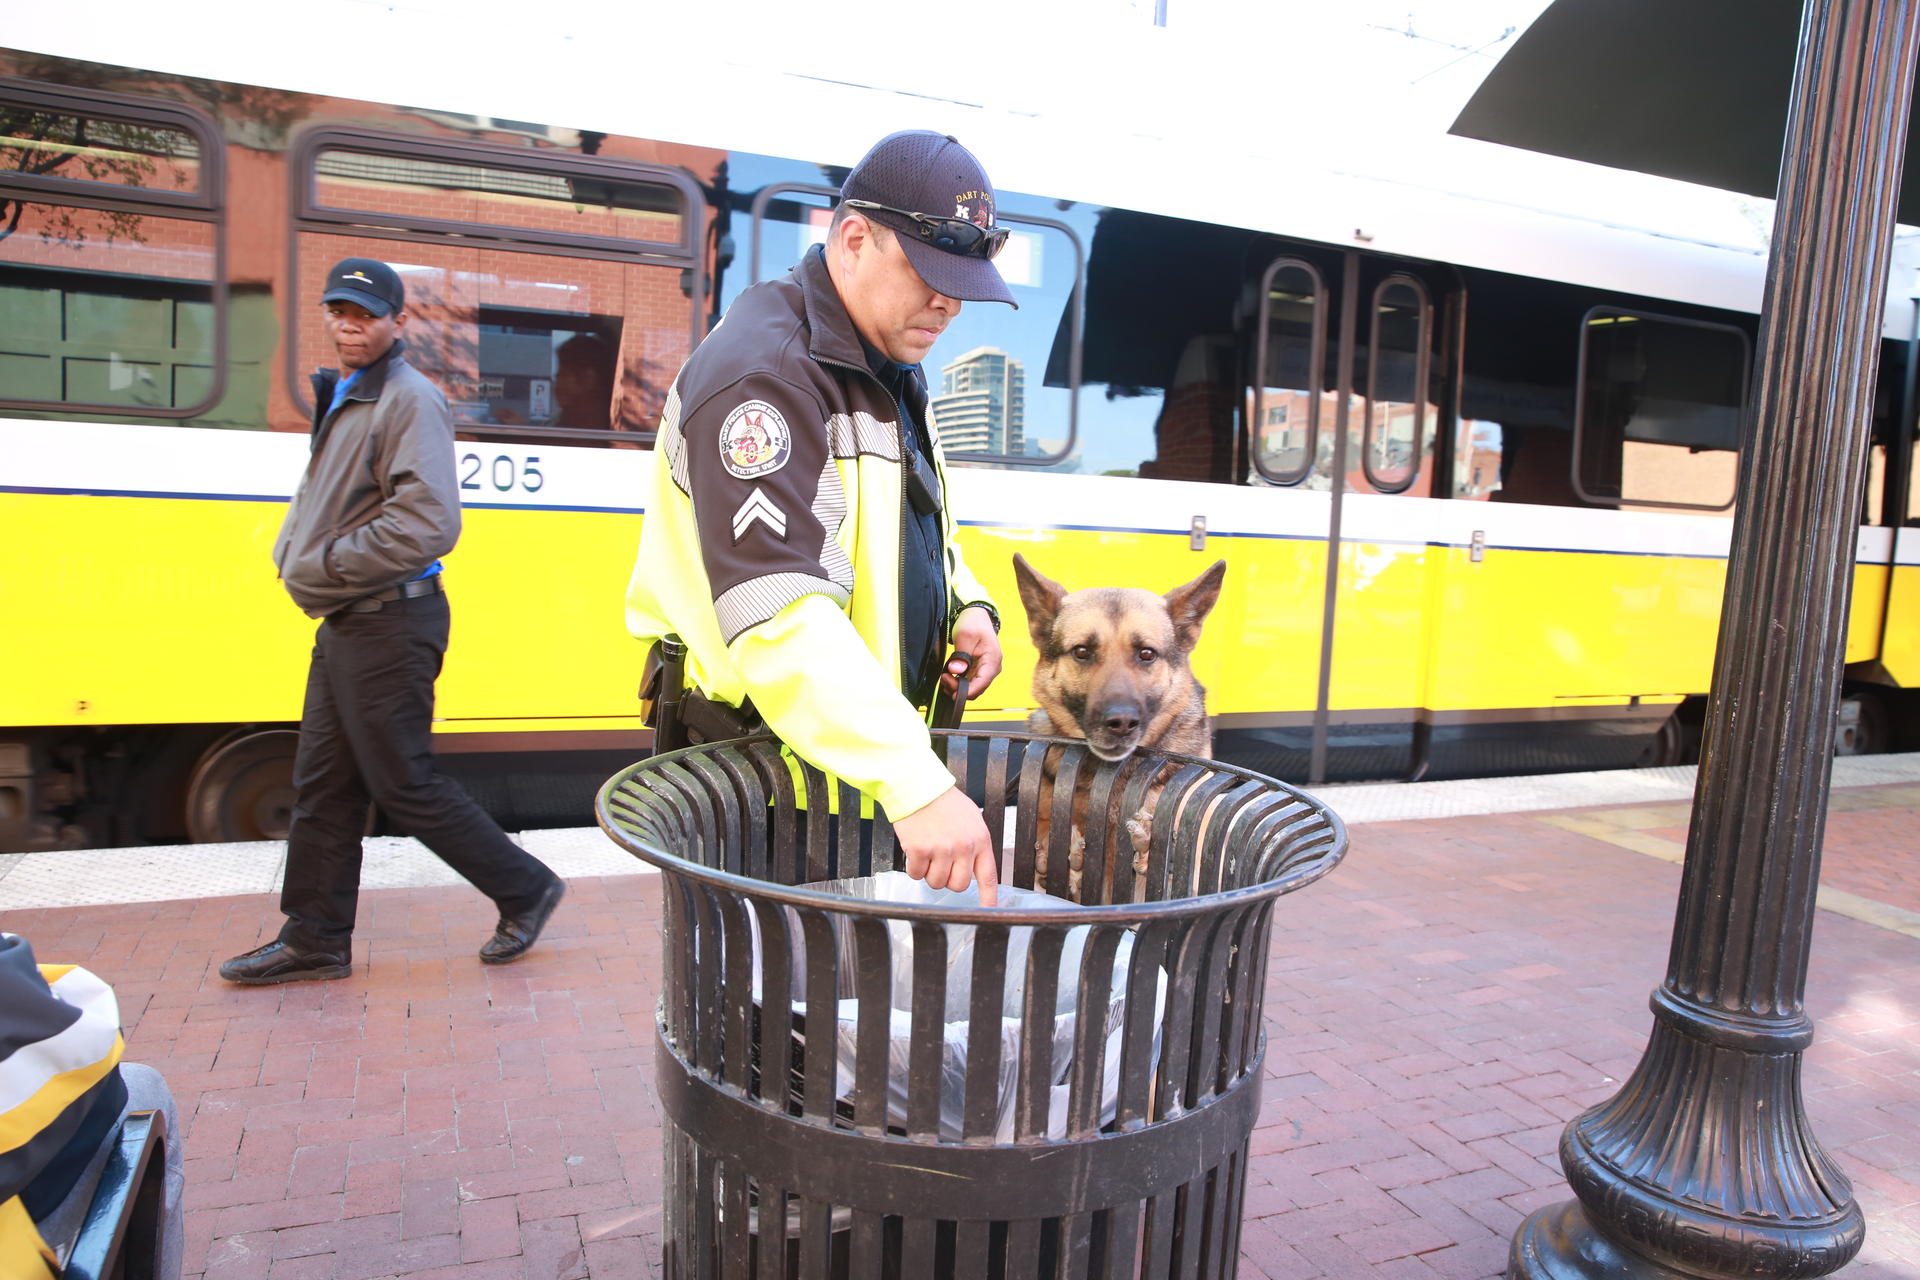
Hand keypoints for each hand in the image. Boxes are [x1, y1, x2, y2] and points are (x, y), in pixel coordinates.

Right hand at [892, 786, 998, 905]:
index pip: (988, 876)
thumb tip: (974, 869)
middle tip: (940, 863)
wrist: (917, 786)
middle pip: (958, 886)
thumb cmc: (943, 802)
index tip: (989, 911)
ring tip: (927, 851)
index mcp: (980, 839)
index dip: (988, 898)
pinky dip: (913, 866)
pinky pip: (916, 874)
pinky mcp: (920, 850)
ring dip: (928, 872)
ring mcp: (942, 849)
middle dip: (947, 879)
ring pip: (936, 882)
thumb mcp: (971, 819)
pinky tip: (915, 849)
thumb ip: (975, 844)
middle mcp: (964, 846)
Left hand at [944, 607, 1002, 697]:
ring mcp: (986, 670)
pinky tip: (949, 677)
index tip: (952, 692)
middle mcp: (993, 667)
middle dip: (960, 688)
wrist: (975, 617)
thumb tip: (956, 671)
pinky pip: (970, 682)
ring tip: (944, 677)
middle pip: (978, 688)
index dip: (968, 691)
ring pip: (973, 688)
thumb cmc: (973, 624)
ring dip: (958, 686)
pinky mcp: (979, 670)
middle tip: (944, 678)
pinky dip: (959, 683)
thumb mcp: (965, 636)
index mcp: (992, 659)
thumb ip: (961, 655)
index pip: (982, 682)